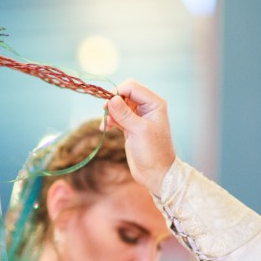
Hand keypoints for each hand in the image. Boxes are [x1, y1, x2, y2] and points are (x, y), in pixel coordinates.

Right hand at [104, 79, 176, 194]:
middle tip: (105, 112)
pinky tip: (105, 127)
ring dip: (110, 112)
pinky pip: (117, 116)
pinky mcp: (131, 126)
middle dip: (113, 101)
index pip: (132, 87)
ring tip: (106, 123)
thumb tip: (110, 99)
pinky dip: (110, 119)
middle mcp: (147, 107)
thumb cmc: (153, 152)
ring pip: (119, 105)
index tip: (107, 104)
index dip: (118, 92)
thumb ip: (124, 114)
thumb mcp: (138, 131)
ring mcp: (138, 117)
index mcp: (154, 104)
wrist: (155, 172)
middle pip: (124, 94)